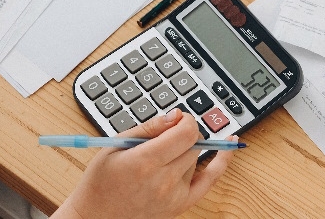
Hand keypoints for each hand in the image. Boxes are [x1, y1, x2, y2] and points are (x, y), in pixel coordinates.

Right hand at [53, 109, 234, 218]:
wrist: (95, 218)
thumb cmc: (100, 183)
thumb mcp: (114, 146)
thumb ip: (148, 128)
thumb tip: (174, 115)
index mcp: (146, 162)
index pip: (186, 132)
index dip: (184, 120)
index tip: (176, 118)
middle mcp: (164, 180)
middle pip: (193, 144)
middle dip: (184, 133)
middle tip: (167, 134)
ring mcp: (175, 195)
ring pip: (197, 160)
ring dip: (187, 150)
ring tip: (164, 154)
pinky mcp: (180, 206)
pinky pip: (210, 181)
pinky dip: (222, 162)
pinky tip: (230, 146)